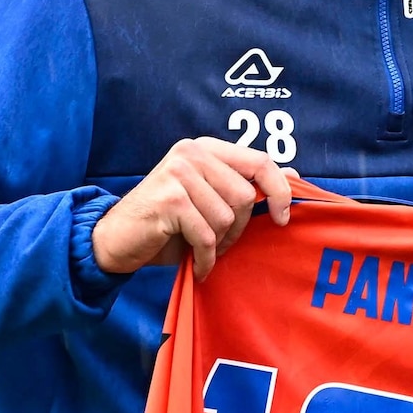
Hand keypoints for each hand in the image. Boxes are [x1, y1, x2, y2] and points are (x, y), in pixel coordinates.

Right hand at [92, 137, 293, 279]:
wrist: (117, 240)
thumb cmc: (169, 224)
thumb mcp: (211, 200)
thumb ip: (247, 184)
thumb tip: (295, 174)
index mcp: (206, 148)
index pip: (260, 161)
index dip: (280, 191)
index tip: (282, 219)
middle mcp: (192, 153)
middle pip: (245, 196)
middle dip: (238, 229)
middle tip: (219, 243)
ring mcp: (178, 173)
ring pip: (227, 217)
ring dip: (219, 243)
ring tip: (203, 250)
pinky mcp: (169, 199)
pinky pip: (207, 235)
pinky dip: (205, 257)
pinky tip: (196, 264)